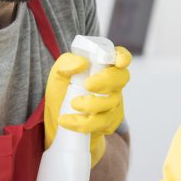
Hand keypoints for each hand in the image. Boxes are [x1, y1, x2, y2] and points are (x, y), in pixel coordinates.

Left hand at [44, 47, 131, 167]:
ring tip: (71, 104)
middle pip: (121, 78)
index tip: (118, 62)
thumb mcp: (58, 75)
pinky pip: (102, 123)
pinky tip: (67, 121)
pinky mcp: (110, 123)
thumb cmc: (61, 92)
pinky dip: (82, 123)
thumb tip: (82, 62)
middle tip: (87, 85)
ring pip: (112, 103)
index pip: (119, 56)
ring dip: (90, 104)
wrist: (57, 121)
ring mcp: (114, 104)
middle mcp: (113, 84)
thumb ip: (66, 64)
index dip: (123, 56)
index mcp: (103, 67)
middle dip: (105, 81)